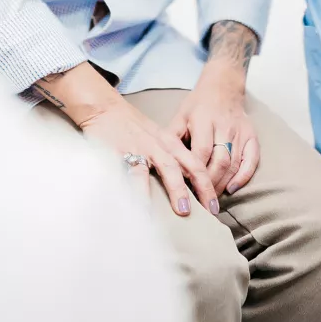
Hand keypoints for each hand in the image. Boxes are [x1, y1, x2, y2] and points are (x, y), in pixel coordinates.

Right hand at [79, 95, 219, 217]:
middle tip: (209, 211)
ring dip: (176, 189)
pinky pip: (133, 173)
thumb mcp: (155, 139)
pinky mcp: (123, 152)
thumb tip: (184, 187)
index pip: (195, 164)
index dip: (207, 185)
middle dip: (201, 188)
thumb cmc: (131, 128)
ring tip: (182, 211)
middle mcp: (160, 145)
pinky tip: (144, 206)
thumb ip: (169, 158)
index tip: (215, 207)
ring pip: (165, 168)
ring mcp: (143, 148)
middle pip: (187, 167)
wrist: (104, 109)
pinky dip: (140, 190)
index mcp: (170, 143)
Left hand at [171, 64, 259, 197]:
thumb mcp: (180, 116)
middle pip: (219, 161)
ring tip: (211, 199)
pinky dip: (243, 177)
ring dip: (223, 184)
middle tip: (199, 202)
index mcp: (203, 119)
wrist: (223, 86)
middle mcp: (224, 125)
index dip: (194, 173)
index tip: (185, 189)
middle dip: (209, 184)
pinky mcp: (252, 135)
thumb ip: (171, 137)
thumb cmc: (197, 105)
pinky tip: (231, 188)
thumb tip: (159, 162)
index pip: (201, 151)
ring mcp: (240, 131)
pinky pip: (252, 159)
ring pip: (234, 163)